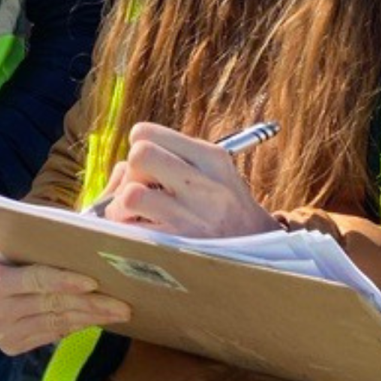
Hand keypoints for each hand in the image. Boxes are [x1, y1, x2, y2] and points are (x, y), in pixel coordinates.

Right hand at [0, 248, 130, 355]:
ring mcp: (2, 334)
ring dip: (91, 318)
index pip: (34, 281)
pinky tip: (96, 320)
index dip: (64, 280)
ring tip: (118, 312)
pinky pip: (51, 336)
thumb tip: (83, 237)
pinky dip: (76, 326)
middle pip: (51, 305)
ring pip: (56, 324)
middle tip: (122, 303)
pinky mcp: (11, 347)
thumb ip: (34, 244)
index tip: (94, 281)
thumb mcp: (4, 246)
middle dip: (90, 304)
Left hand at [100, 122, 280, 238]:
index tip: (149, 163)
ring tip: (134, 212)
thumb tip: (123, 165)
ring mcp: (192, 218)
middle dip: (132, 171)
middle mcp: (204, 185)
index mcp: (211, 158)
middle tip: (142, 187)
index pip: (146, 132)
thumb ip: (175, 157)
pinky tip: (138, 231)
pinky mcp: (179, 247)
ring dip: (122, 204)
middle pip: (140, 155)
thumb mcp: (214, 171)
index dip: (138, 146)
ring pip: (131, 194)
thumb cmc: (224, 205)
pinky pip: (132, 230)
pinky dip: (126, 229)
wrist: (258, 248)